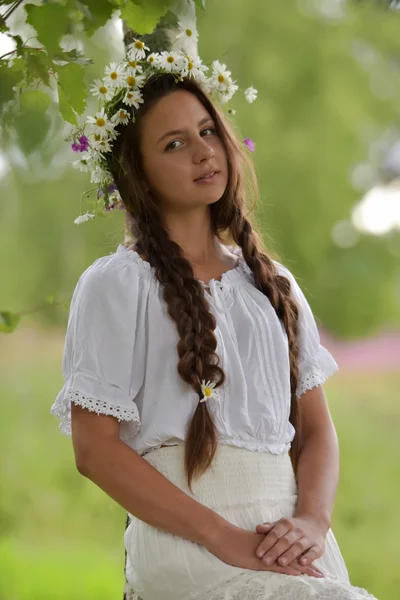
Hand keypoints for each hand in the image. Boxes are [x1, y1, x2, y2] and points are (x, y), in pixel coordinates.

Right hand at [204, 521, 324, 577]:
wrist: (222, 536)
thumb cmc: (231, 542)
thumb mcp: (247, 547)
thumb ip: (258, 551)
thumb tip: (264, 557)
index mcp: (269, 545)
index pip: (288, 551)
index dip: (301, 557)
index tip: (313, 564)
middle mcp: (271, 548)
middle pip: (293, 556)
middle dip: (307, 565)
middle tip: (322, 573)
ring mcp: (267, 554)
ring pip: (289, 561)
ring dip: (303, 568)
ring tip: (317, 575)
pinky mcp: (260, 560)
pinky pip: (277, 565)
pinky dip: (288, 569)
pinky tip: (298, 573)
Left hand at [255, 516, 326, 568]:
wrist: (314, 523)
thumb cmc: (292, 528)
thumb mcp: (281, 525)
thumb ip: (269, 528)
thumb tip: (257, 528)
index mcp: (286, 524)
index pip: (275, 534)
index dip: (266, 543)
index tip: (258, 553)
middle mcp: (297, 530)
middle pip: (285, 541)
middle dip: (275, 551)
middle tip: (265, 561)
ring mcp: (308, 538)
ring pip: (298, 546)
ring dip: (289, 555)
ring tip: (281, 563)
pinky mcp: (318, 546)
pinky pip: (313, 552)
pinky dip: (308, 557)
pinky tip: (302, 562)